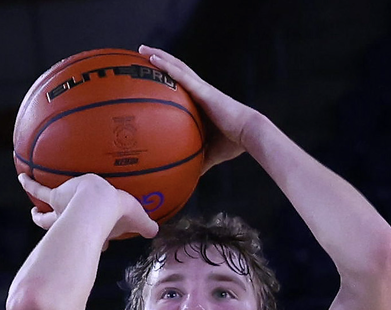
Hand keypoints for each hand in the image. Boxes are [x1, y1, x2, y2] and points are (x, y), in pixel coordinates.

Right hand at [18, 173, 158, 239]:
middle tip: (46, 224)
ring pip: (44, 214)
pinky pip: (39, 189)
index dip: (102, 240)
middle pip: (61, 227)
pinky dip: (29, 184)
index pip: (93, 237)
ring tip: (32, 209)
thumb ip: (146, 225)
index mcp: (93, 229)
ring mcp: (62, 210)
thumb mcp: (136, 217)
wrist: (97, 203)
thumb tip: (156, 231)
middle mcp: (72, 224)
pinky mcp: (56, 197)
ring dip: (38, 214)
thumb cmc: (116, 213)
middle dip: (55, 227)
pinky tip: (21, 177)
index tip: (107, 244)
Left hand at [139, 44, 259, 174]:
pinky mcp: (203, 91)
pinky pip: (181, 75)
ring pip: (177, 67)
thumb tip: (184, 179)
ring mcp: (201, 89)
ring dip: (159, 56)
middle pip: (176, 70)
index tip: (151, 73)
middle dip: (159, 60)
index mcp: (200, 102)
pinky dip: (166, 66)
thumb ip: (196, 161)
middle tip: (141, 52)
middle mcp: (199, 91)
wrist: (249, 135)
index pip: (181, 85)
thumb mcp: (209, 154)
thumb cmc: (232, 144)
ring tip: (142, 49)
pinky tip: (153, 59)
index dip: (168, 76)